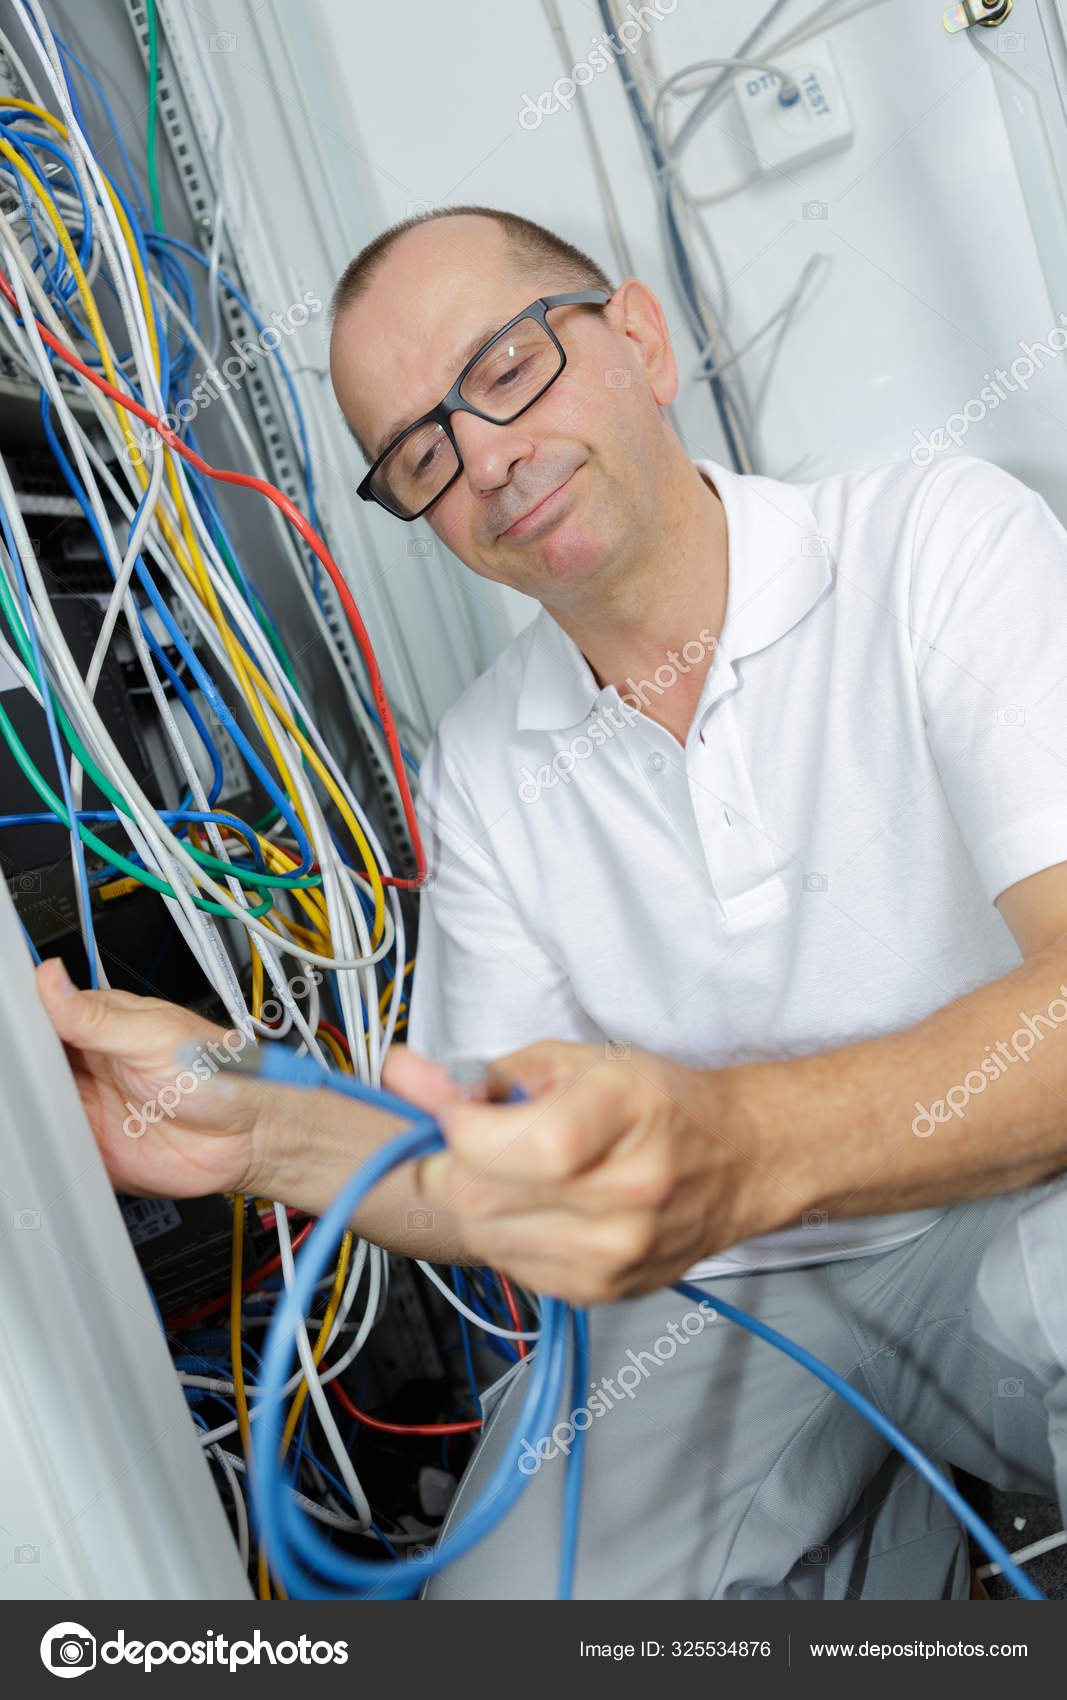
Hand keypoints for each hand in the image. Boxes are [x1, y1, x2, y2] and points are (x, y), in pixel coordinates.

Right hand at [36, 959, 471, 1253]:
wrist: (254, 1135)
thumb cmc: (223, 1071)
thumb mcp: (155, 1035)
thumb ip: (95, 1016)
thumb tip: (48, 976)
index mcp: (99, 1023)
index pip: (37, 1015)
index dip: (15, 1022)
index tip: (1, 1027)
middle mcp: (88, 1064)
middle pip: (27, 1063)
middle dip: (13, 1068)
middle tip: (7, 1077)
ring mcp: (86, 1108)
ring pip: (31, 1107)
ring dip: (20, 1110)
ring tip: (15, 1109)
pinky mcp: (90, 1151)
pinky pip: (50, 1149)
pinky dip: (37, 1149)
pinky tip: (29, 1144)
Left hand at [412, 1039, 769, 1304]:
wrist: (735, 1163)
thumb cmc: (657, 1104)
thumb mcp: (575, 1060)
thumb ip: (482, 1074)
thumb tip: (400, 1074)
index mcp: (626, 1116)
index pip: (522, 1141)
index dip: (464, 1123)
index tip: (460, 1106)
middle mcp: (626, 1196)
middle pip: (482, 1194)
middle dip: (456, 1160)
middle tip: (480, 1136)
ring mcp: (613, 1255)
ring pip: (483, 1234)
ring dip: (476, 1198)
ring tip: (512, 1170)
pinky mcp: (598, 1293)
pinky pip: (507, 1264)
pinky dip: (502, 1231)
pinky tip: (535, 1204)